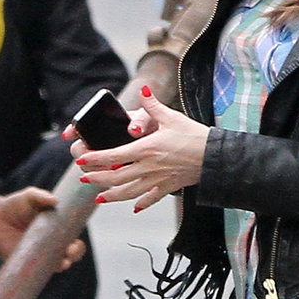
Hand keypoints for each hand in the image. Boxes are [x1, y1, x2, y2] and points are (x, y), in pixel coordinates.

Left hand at [0, 187, 85, 270]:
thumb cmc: (13, 205)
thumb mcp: (28, 196)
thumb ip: (41, 196)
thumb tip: (55, 201)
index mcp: (56, 230)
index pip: (73, 241)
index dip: (78, 246)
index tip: (76, 243)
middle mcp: (50, 244)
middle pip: (70, 256)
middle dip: (75, 255)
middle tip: (70, 251)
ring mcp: (39, 255)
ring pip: (57, 265)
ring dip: (63, 265)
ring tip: (62, 262)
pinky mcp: (26, 262)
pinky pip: (38, 271)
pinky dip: (44, 271)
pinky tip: (45, 268)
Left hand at [67, 86, 209, 212]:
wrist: (215, 157)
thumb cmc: (195, 136)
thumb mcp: (172, 117)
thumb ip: (153, 106)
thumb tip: (144, 91)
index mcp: (147, 149)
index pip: (114, 156)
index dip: (96, 159)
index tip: (83, 160)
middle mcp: (149, 167)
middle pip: (117, 177)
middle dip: (98, 178)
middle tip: (85, 178)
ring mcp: (158, 180)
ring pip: (129, 192)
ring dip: (112, 196)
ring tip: (100, 198)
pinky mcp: (169, 187)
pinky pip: (152, 198)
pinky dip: (141, 203)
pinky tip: (134, 207)